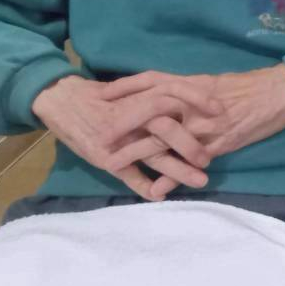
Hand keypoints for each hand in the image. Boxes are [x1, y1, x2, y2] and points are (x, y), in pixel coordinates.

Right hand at [32, 75, 223, 199]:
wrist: (63, 101)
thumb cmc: (107, 96)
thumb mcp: (135, 89)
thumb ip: (162, 95)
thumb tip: (200, 101)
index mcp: (142, 96)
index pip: (175, 92)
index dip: (199, 100)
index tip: (221, 111)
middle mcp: (132, 117)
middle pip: (166, 127)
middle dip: (191, 143)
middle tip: (211, 157)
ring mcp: (119, 139)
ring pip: (152, 155)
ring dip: (178, 170)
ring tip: (201, 181)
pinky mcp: (105, 157)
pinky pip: (129, 174)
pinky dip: (145, 186)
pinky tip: (161, 196)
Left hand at [109, 66, 284, 167]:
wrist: (281, 92)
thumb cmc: (250, 87)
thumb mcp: (216, 82)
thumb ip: (191, 91)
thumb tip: (170, 96)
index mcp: (192, 84)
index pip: (151, 81)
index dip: (125, 87)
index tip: (100, 94)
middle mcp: (193, 102)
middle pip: (148, 109)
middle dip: (121, 122)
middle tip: (98, 135)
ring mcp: (205, 124)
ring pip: (163, 138)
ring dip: (136, 153)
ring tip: (112, 165)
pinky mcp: (218, 143)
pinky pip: (189, 161)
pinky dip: (171, 177)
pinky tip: (156, 190)